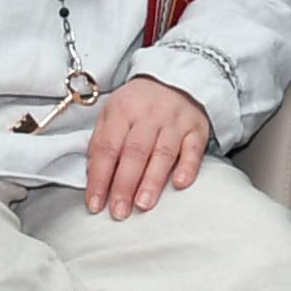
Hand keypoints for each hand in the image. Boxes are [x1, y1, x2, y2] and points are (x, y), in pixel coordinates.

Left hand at [84, 77, 209, 219]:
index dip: (100, 177)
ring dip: (152, 181)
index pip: (107, 148)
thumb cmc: (137, 104)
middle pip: (134, 152)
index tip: (94, 203)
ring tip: (143, 204)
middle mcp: (149, 115)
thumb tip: (93, 177)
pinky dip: (187, 167)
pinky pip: (194, 149)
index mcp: (122, 111)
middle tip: (119, 211)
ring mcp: (175, 122)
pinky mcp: (197, 129)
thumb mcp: (112, 113)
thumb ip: (102, 142)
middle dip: (124, 185)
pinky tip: (179, 184)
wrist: (173, 79)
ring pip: (163, 153)